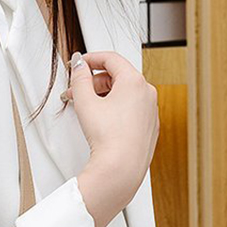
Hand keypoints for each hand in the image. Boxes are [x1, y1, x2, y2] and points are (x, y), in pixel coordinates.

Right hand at [63, 51, 159, 226]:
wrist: (121, 168)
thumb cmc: (108, 138)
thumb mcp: (86, 103)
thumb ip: (80, 78)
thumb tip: (79, 65)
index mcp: (134, 81)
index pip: (112, 59)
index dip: (92, 59)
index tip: (80, 63)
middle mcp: (147, 93)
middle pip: (118, 77)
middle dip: (94, 83)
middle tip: (76, 92)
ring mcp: (150, 111)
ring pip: (125, 95)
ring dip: (104, 97)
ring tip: (86, 110)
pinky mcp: (148, 128)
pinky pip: (131, 111)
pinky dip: (115, 111)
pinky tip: (102, 123)